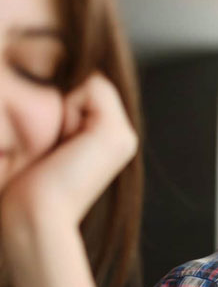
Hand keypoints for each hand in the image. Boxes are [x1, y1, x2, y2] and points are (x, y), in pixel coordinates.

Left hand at [1, 72, 136, 234]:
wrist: (36, 216)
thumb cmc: (25, 185)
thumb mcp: (42, 140)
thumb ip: (58, 111)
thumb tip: (60, 70)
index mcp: (104, 140)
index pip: (81, 90)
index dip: (56, 102)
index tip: (47, 143)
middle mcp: (120, 136)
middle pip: (85, 84)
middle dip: (60, 103)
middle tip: (52, 145)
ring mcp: (123, 135)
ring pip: (88, 83)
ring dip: (62, 107)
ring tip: (57, 145)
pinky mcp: (117, 133)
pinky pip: (90, 86)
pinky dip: (68, 107)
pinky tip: (64, 142)